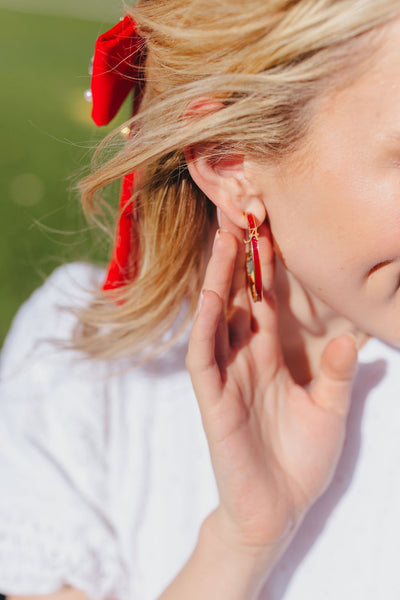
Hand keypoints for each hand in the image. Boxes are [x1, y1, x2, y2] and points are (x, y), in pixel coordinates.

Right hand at [186, 215, 357, 554]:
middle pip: (237, 298)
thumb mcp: (329, 411)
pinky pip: (203, 356)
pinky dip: (205, 326)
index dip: (267, 266)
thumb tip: (352, 338)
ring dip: (217, 279)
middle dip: (238, 258)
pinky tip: (210, 297)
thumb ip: (338, 374)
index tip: (271, 228)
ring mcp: (226, 377)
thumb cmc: (300, 459)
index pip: (264, 301)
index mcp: (270, 357)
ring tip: (224, 240)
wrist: (278, 510)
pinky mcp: (213, 400)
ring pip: (215, 318)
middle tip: (243, 214)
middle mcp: (244, 358)